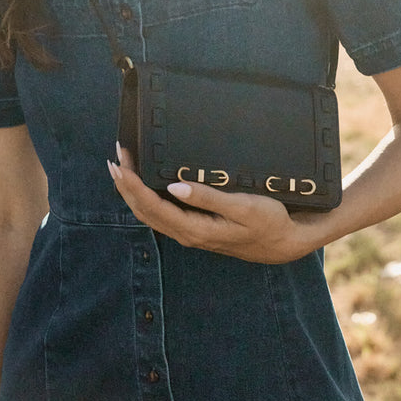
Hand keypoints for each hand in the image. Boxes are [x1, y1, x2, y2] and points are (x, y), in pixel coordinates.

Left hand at [108, 145, 323, 263]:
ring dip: (133, 191)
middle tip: (115, 157)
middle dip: (126, 185)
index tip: (122, 162)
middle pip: (144, 211)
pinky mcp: (195, 228)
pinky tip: (145, 184)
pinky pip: (162, 214)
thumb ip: (208, 198)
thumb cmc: (267, 222)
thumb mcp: (242, 207)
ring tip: (121, 168)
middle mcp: (186, 234)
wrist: (284, 243)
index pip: (152, 206)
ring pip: (150, 214)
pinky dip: (147, 197)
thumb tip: (175, 188)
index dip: (133, 185)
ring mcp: (190, 233)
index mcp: (194, 229)